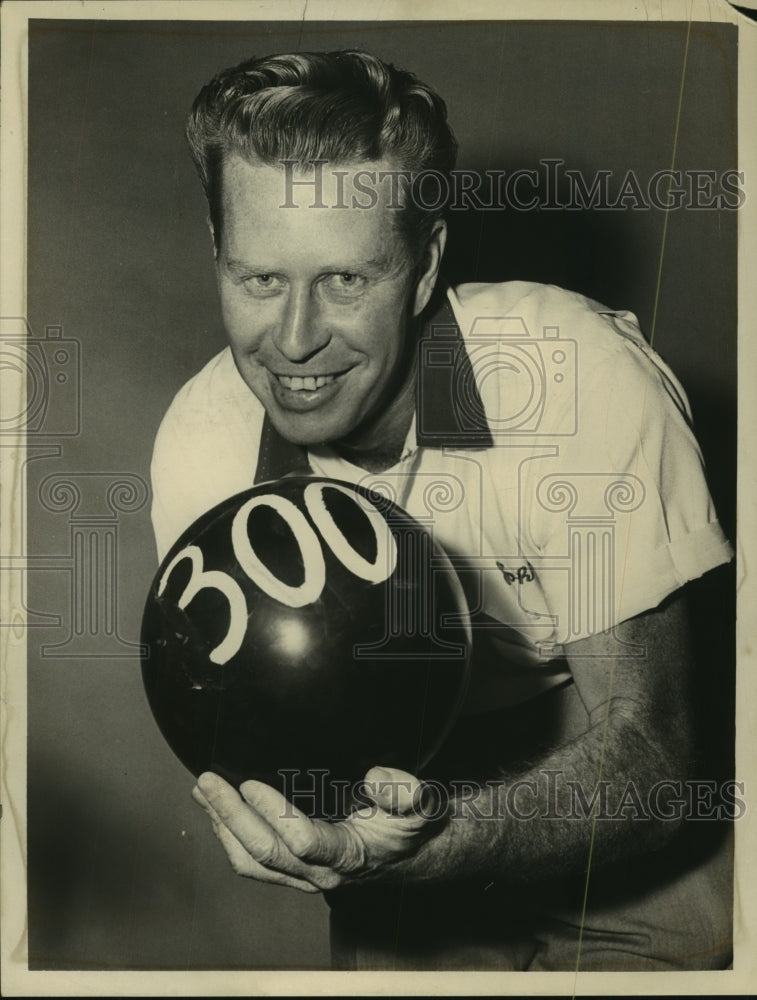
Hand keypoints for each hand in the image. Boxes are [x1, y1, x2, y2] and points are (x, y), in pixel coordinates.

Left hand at [192, 767, 442, 892]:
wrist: (410, 855)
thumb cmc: (410, 826)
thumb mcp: (421, 803)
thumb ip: (405, 791)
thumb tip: (375, 777)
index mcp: (348, 854)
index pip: (303, 842)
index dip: (274, 814)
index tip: (252, 783)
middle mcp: (319, 873)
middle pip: (264, 852)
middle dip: (231, 816)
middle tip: (209, 782)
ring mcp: (301, 876)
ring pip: (250, 861)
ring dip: (222, 826)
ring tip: (203, 792)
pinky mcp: (290, 870)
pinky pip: (251, 861)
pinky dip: (228, 834)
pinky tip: (217, 808)